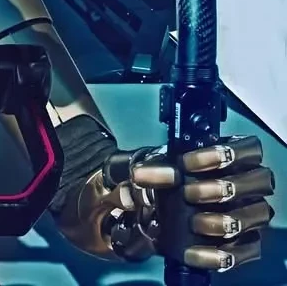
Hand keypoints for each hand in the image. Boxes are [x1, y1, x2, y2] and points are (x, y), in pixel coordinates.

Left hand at [103, 135, 274, 271]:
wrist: (163, 214)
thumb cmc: (172, 181)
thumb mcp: (160, 170)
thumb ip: (154, 170)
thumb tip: (141, 175)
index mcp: (234, 157)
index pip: (247, 148)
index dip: (223, 153)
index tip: (186, 164)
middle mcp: (251, 184)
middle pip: (259, 180)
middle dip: (222, 187)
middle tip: (189, 194)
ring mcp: (253, 213)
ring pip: (258, 213)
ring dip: (224, 219)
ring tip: (194, 223)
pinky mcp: (248, 242)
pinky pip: (247, 250)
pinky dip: (218, 253)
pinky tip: (193, 252)